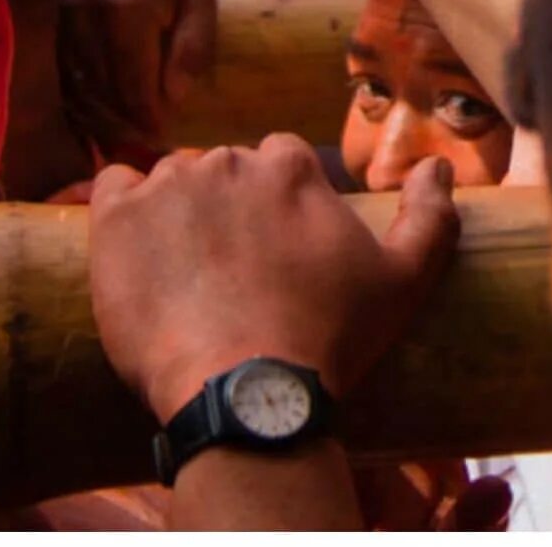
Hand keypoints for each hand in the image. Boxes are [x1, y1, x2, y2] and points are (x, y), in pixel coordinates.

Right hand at [62, 0, 219, 162]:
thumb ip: (193, 48)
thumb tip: (175, 99)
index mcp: (127, 10)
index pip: (135, 88)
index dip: (150, 122)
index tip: (166, 142)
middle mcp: (86, 13)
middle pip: (104, 93)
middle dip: (126, 127)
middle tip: (149, 150)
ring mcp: (63, 15)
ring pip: (79, 86)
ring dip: (101, 116)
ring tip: (127, 138)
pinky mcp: (52, 17)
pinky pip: (63, 71)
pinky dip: (81, 96)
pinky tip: (102, 113)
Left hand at [88, 142, 458, 425]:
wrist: (246, 393)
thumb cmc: (328, 340)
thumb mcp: (402, 284)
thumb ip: (429, 218)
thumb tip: (440, 165)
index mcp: (287, 165)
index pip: (277, 162)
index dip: (277, 208)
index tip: (276, 254)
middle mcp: (224, 160)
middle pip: (221, 172)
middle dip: (227, 212)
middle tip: (233, 276)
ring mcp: (165, 184)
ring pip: (170, 183)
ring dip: (177, 216)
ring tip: (187, 280)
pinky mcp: (115, 216)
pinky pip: (111, 189)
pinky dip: (122, 213)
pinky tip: (139, 257)